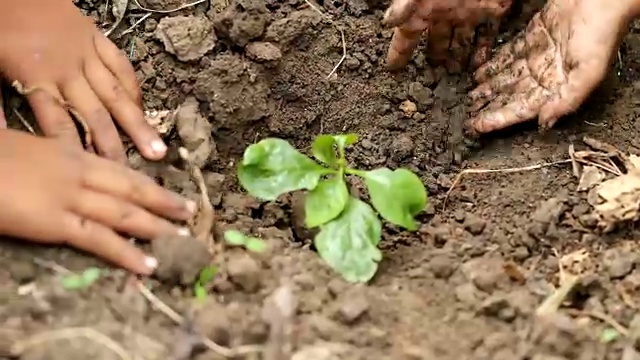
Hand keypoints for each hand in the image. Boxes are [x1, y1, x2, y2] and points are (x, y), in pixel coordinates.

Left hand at [0, 0, 164, 161]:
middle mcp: (68, 70)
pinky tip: (143, 107)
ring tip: (157, 148)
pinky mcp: (96, 38)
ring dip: (137, 123)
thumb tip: (2, 141)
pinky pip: (121, 65)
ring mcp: (87, 53)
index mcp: (36, 78)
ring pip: (116, 94)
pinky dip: (133, 87)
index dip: (77, 150)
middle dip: (115, 145)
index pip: (60, 123)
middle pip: (96, 114)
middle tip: (135, 173)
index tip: (94, 174)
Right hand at [0, 130, 195, 273]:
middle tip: (190, 213)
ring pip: (124, 213)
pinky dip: (126, 252)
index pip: (119, 171)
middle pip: (132, 189)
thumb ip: (50, 160)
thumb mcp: (25, 150)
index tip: (169, 191)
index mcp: (68, 153)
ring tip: (181, 240)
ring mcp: (68, 196)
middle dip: (164, 202)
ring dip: (157, 227)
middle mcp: (77, 172)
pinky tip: (147, 263)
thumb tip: (64, 171)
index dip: (148, 183)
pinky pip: (99, 239)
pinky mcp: (53, 221)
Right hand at [383, 0, 511, 70]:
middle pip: (434, 42)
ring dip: (458, 59)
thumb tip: (387, 22)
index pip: (405, 36)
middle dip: (432, 59)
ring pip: (461, 42)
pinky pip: (488, 35)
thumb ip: (406, 4)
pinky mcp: (492, 9)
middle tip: (428, 80)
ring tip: (456, 78)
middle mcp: (442, 12)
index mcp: (423, 7)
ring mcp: (467, 12)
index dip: (398, 52)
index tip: (391, 69)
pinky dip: (485, 50)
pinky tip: (482, 66)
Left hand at [467, 0, 632, 133]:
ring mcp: (538, 56)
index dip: (498, 118)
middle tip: (465, 112)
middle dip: (488, 104)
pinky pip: (508, 54)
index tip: (476, 126)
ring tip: (468, 95)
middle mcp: (546, 75)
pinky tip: (477, 71)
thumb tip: (544, 124)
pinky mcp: (533, 36)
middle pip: (510, 95)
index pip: (521, 109)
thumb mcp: (587, 73)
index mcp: (557, 88)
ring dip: (487, 85)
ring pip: (506, 75)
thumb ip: (566, 100)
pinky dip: (492, 63)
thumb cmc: (599, 34)